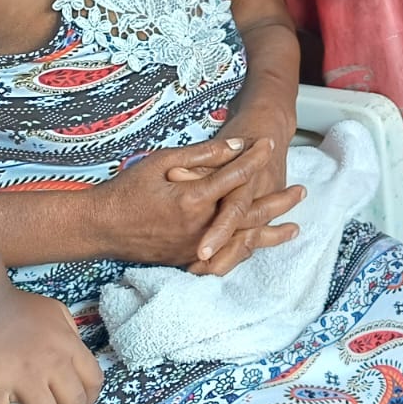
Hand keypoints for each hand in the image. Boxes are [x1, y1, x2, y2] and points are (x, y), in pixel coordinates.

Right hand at [92, 137, 298, 266]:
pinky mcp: (188, 260)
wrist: (101, 227)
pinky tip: (259, 246)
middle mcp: (200, 226)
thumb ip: (201, 156)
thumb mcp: (162, 162)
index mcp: (194, 198)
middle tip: (301, 191)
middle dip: (278, 201)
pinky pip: (226, 256)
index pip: (234, 175)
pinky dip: (246, 250)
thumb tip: (236, 147)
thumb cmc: (128, 190)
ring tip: (294, 229)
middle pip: (250, 213)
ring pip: (243, 241)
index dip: (254, 157)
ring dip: (271, 234)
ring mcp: (195, 247)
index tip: (269, 143)